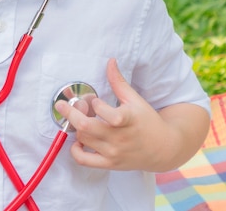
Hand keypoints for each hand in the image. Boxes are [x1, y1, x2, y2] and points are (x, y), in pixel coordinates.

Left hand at [54, 59, 176, 171]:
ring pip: (83, 139)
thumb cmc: (147, 121)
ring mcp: (114, 153)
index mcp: (129, 120)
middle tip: (62, 105)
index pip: (110, 115)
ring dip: (77, 127)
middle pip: (86, 127)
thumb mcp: (135, 99)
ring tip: (80, 119)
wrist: (163, 148)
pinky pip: (84, 160)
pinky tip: (79, 140)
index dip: (96, 105)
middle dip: (71, 113)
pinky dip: (75, 150)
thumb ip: (119, 82)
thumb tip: (110, 61)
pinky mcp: (109, 164)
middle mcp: (120, 138)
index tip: (94, 100)